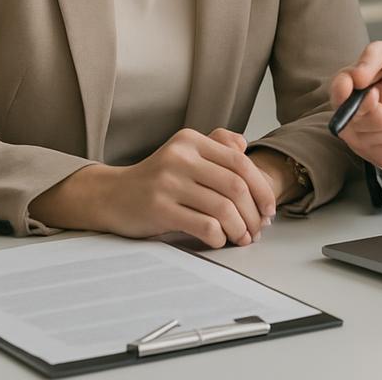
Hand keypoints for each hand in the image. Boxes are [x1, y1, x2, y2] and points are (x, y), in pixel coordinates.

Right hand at [30, 127, 276, 248]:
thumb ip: (215, 144)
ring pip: (222, 208)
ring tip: (243, 238)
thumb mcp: (184, 151)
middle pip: (235, 186)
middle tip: (260, 229)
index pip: (240, 162)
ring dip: (240, 228)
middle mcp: (180, 157)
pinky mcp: (159, 209)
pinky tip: (220, 241)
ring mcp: (168, 183)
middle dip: (254, 212)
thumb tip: (244, 146)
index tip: (269, 208)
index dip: (261, 187)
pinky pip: (203, 226)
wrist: (112, 195)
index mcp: (190, 140)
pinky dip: (219, 237)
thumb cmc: (157, 178)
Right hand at [329, 41, 381, 173]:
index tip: (372, 93)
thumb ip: (375, 57)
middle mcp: (346, 108)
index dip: (346, 93)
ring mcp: (355, 132)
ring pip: (369, 140)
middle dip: (380, 119)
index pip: (337, 89)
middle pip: (352, 120)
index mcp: (349, 80)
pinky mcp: (370, 150)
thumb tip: (356, 76)